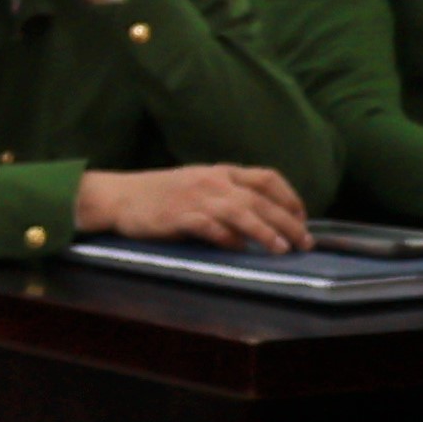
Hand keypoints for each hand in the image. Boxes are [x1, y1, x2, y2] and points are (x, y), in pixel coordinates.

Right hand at [78, 161, 310, 251]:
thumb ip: (227, 194)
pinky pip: (210, 227)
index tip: (302, 217)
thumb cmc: (159, 194)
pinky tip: (239, 249)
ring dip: (266, 232)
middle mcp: (213, 182)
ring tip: (283, 249)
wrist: (117, 196)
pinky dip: (228, 238)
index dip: (290, 197)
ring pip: (242, 213)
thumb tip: (261, 218)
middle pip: (261, 200)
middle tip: (305, 242)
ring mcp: (196, 198)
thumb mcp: (198, 183)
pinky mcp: (179, 217)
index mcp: (220, 172)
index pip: (266, 178)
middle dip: (288, 222)